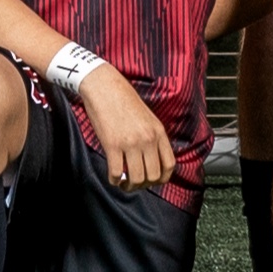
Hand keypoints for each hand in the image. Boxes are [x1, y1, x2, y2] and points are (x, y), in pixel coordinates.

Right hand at [74, 63, 176, 193]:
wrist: (103, 85)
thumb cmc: (123, 99)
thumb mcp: (147, 117)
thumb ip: (152, 137)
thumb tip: (151, 158)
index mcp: (158, 132)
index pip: (169, 165)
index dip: (162, 178)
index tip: (153, 181)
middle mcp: (147, 139)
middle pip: (153, 175)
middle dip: (144, 184)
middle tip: (135, 183)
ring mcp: (130, 142)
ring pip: (136, 178)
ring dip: (130, 186)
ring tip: (124, 182)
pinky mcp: (112, 144)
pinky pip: (116, 172)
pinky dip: (114, 180)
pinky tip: (113, 177)